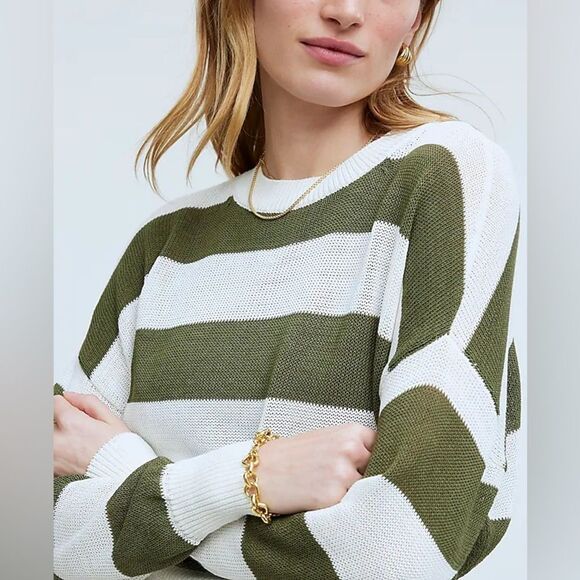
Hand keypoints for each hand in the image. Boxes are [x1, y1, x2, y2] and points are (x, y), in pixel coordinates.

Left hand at [53, 392, 131, 476]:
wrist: (123, 473)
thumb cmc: (120, 446)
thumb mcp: (110, 417)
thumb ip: (88, 402)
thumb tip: (70, 396)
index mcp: (73, 423)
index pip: (54, 402)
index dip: (66, 403)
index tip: (74, 409)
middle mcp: (59, 440)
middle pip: (45, 420)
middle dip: (57, 419)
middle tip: (73, 425)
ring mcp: (54, 457)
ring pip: (44, 438)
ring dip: (54, 436)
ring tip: (72, 440)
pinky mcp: (54, 471)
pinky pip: (47, 456)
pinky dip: (54, 452)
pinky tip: (69, 453)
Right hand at [254, 423, 376, 514]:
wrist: (260, 471)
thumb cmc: (294, 455)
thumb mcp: (326, 439)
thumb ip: (354, 446)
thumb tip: (386, 462)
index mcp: (350, 432)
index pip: (383, 448)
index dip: (375, 459)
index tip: (367, 467)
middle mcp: (350, 450)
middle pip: (378, 471)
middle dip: (366, 479)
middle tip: (342, 482)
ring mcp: (342, 474)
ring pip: (366, 491)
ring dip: (355, 496)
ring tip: (329, 492)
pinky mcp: (333, 498)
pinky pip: (350, 507)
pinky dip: (342, 508)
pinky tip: (323, 502)